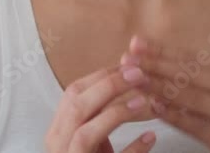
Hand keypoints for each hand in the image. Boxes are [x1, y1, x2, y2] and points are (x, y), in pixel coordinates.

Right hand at [44, 64, 159, 152]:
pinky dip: (132, 150)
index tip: (131, 65)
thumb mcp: (93, 137)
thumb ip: (102, 111)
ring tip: (146, 103)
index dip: (103, 75)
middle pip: (77, 107)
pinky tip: (151, 138)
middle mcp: (58, 147)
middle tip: (141, 75)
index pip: (73, 93)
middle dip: (110, 86)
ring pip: (85, 134)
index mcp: (58, 131)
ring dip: (116, 114)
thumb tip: (130, 73)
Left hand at [123, 35, 209, 152]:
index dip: (162, 50)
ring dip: (159, 86)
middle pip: (190, 73)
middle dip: (156, 65)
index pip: (192, 57)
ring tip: (134, 80)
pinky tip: (153, 106)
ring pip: (191, 96)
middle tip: (128, 60)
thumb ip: (189, 77)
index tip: (136, 44)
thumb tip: (147, 55)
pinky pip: (195, 123)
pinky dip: (173, 114)